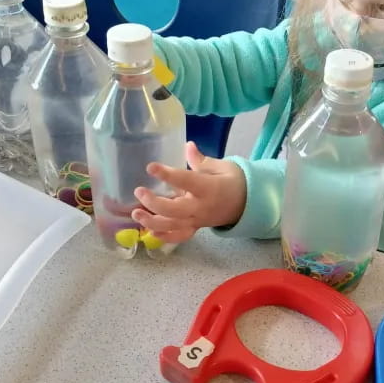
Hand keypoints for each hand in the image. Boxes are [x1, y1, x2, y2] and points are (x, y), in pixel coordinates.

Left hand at [131, 142, 247, 244]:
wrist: (247, 204)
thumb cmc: (233, 181)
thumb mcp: (221, 166)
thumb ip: (200, 160)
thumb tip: (187, 146)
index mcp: (208, 188)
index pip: (185, 181)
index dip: (167, 174)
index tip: (151, 167)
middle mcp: (201, 207)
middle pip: (174, 210)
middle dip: (154, 203)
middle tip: (139, 191)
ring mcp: (198, 221)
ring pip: (172, 226)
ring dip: (152, 221)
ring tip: (136, 213)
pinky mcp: (196, 228)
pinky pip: (179, 237)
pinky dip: (164, 236)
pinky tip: (149, 231)